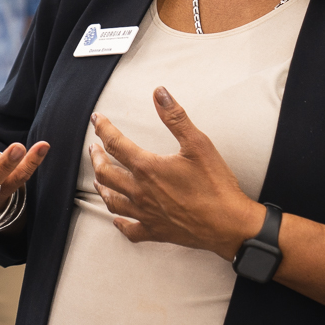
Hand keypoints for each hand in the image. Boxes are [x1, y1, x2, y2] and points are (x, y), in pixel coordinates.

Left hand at [88, 87, 262, 260]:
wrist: (230, 224)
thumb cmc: (216, 185)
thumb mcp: (198, 144)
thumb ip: (175, 118)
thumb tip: (159, 93)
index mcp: (147, 168)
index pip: (115, 143)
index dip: (103, 128)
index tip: (97, 119)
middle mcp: (140, 192)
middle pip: (106, 173)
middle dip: (97, 158)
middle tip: (94, 148)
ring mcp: (146, 213)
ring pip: (113, 201)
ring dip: (102, 187)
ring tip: (99, 179)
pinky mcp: (155, 231)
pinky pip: (130, 229)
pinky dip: (120, 222)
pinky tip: (117, 219)